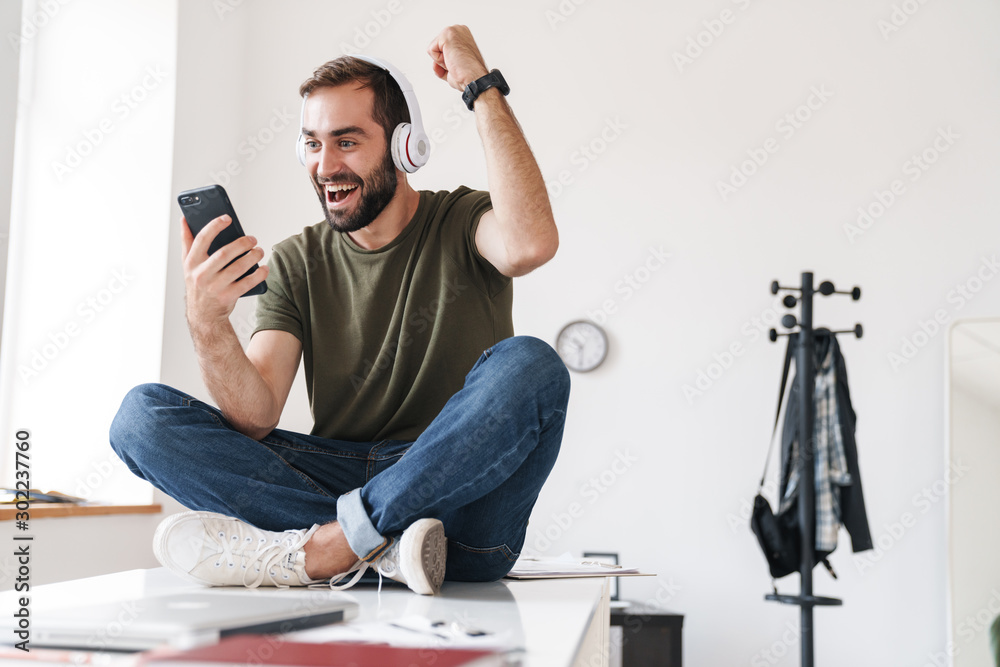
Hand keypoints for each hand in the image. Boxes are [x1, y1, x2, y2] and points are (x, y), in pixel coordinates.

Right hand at [181, 215, 267, 333]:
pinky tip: (264, 268)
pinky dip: (258, 275)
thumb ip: (187, 242)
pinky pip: (247, 283)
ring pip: (238, 267)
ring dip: (252, 257)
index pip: (202, 239)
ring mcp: (215, 287)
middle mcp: (201, 275)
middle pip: (224, 253)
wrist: (203, 315)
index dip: (214, 226)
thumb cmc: (198, 284)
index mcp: (191, 263)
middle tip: (252, 239)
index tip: (227, 218)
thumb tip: (184, 219)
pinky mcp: (228, 297)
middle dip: (241, 243)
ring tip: (259, 251)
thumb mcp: (188, 264)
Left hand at [427, 25, 489, 91]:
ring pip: (432, 49)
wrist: (474, 78)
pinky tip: (452, 60)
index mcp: (462, 35)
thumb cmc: (468, 75)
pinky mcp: (447, 33)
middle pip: (436, 47)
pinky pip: (431, 50)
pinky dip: (438, 60)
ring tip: (454, 62)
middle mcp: (458, 30)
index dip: (446, 61)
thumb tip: (435, 65)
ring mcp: (453, 30)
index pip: (441, 48)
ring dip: (441, 61)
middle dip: (442, 60)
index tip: (459, 64)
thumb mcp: (453, 67)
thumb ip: (443, 63)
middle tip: (456, 64)